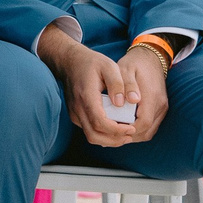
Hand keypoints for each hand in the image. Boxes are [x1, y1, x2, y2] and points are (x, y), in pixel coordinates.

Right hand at [38, 25, 140, 146]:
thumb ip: (118, 84)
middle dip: (114, 140)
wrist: (69, 62)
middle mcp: (77, 108)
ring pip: (91, 136)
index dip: (117, 130)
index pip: (99, 122)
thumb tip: (122, 103)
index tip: (132, 128)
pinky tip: (115, 128)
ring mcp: (74, 113)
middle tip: (130, 135)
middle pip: (94, 135)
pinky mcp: (75, 115)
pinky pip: (89, 131)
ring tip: (125, 135)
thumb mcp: (109, 66)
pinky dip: (103, 134)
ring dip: (109, 140)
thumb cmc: (91, 63)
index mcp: (86, 96)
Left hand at [118, 44, 170, 142]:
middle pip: (146, 132)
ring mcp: (162, 108)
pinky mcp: (160, 109)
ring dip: (133, 134)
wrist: (150, 58)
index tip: (112, 129)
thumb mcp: (126, 69)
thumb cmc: (134, 64)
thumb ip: (128, 85)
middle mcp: (160, 105)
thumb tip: (132, 101)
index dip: (128, 130)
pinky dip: (138, 130)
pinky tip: (123, 126)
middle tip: (109, 133)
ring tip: (114, 131)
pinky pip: (151, 126)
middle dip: (128, 136)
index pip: (143, 123)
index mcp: (152, 97)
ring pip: (149, 131)